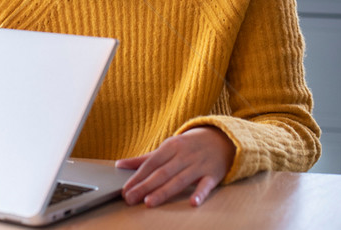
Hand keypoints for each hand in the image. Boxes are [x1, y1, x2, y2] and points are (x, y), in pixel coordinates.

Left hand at [115, 127, 234, 207]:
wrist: (221, 138)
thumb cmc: (188, 146)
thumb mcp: (167, 147)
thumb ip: (144, 159)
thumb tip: (120, 165)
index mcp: (170, 147)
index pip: (150, 164)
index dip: (137, 177)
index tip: (125, 189)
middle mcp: (183, 155)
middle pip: (162, 173)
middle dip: (145, 187)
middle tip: (130, 199)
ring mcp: (198, 165)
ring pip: (179, 180)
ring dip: (164, 191)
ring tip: (149, 202)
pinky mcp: (212, 174)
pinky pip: (206, 185)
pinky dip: (200, 193)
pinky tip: (192, 202)